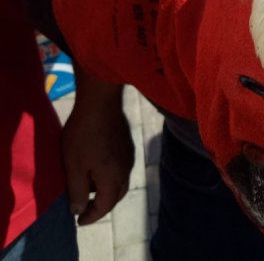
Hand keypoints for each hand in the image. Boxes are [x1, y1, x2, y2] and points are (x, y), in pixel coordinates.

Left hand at [62, 62, 134, 224]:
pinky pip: (122, 168)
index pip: (105, 206)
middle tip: (84, 208)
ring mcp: (129, 156)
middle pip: (116, 196)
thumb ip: (77, 191)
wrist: (100, 103)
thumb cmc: (83, 135)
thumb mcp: (74, 166)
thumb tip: (79, 210)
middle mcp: (126, 170)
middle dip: (101, 205)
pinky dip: (111, 176)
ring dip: (106, 190)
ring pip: (120, 181)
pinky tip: (97, 167)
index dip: (91, 216)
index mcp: (113, 178)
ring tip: (89, 188)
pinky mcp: (127, 145)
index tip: (78, 221)